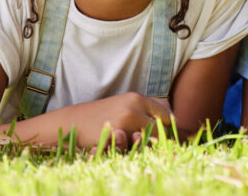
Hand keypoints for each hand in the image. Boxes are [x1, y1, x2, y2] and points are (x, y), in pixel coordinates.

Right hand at [50, 92, 172, 150]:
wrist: (74, 122)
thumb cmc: (102, 115)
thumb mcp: (125, 104)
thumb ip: (146, 108)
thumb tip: (173, 116)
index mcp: (138, 98)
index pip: (166, 114)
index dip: (168, 127)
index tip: (166, 135)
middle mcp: (135, 106)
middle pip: (161, 126)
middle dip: (161, 137)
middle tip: (155, 144)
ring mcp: (126, 120)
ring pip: (150, 138)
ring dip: (148, 144)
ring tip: (137, 144)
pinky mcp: (117, 133)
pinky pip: (135, 146)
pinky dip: (134, 149)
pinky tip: (125, 146)